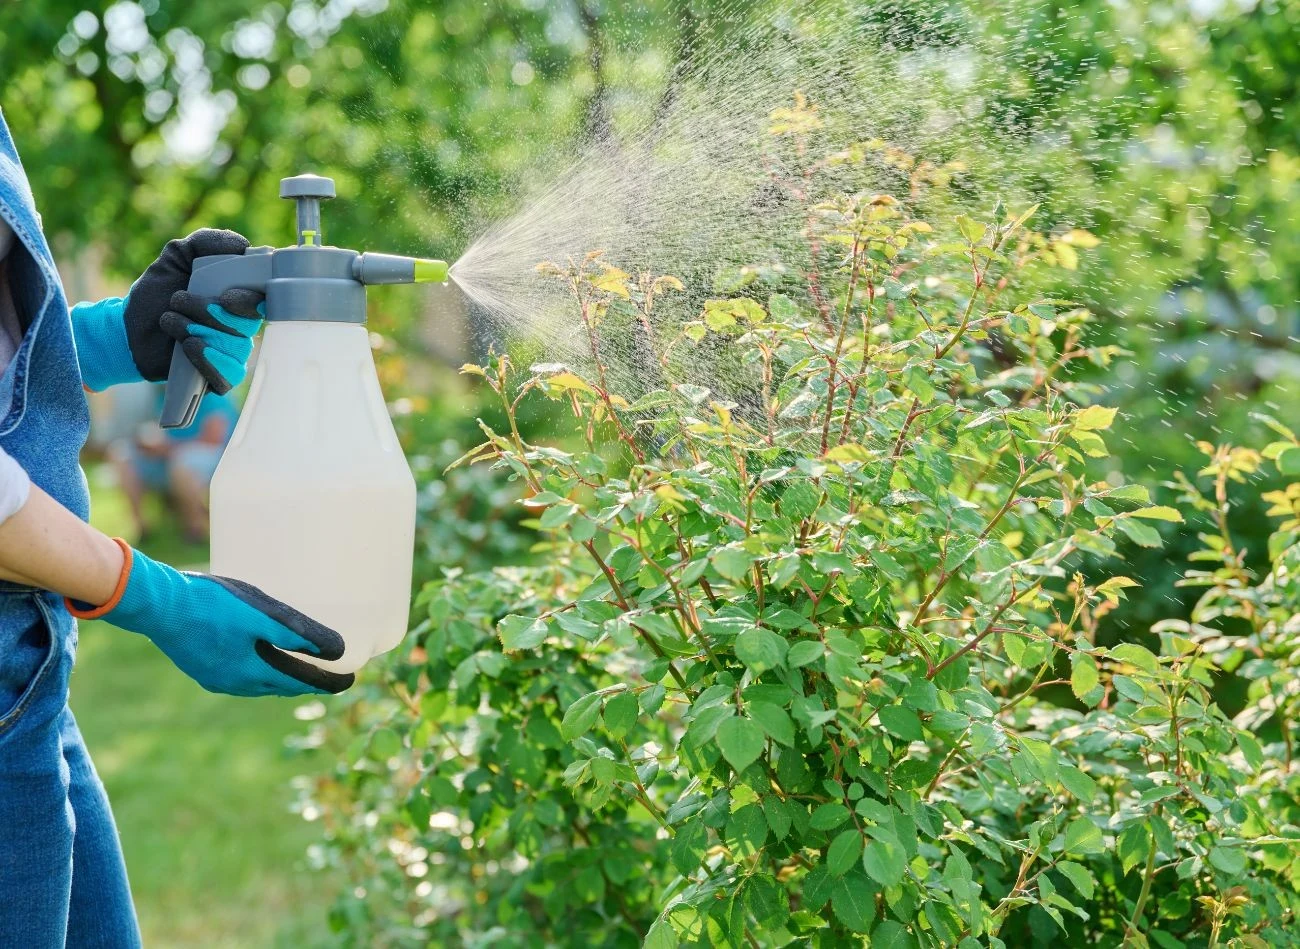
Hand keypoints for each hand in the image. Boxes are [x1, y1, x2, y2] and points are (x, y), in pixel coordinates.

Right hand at [65, 540, 353, 696]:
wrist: (157, 604)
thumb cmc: (211, 604)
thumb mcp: (260, 614)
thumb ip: (296, 633)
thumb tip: (333, 650)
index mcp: (252, 673)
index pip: (300, 683)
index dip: (326, 682)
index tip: (350, 682)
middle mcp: (235, 683)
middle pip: (280, 686)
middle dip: (306, 682)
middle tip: (328, 675)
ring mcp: (214, 678)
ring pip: (258, 683)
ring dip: (280, 678)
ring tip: (298, 667)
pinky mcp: (200, 666)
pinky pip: (239, 674)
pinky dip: (258, 670)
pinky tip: (258, 657)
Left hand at [72, 229, 264, 392]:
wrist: (128, 329)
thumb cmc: (156, 294)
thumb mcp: (176, 258)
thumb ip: (205, 242)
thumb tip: (242, 245)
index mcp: (239, 300)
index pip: (263, 301)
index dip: (250, 299)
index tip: (226, 295)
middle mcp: (241, 328)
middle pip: (247, 325)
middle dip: (210, 312)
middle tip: (179, 301)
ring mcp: (232, 354)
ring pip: (234, 348)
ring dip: (197, 330)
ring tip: (171, 322)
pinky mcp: (219, 377)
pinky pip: (229, 375)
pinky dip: (207, 360)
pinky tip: (187, 347)